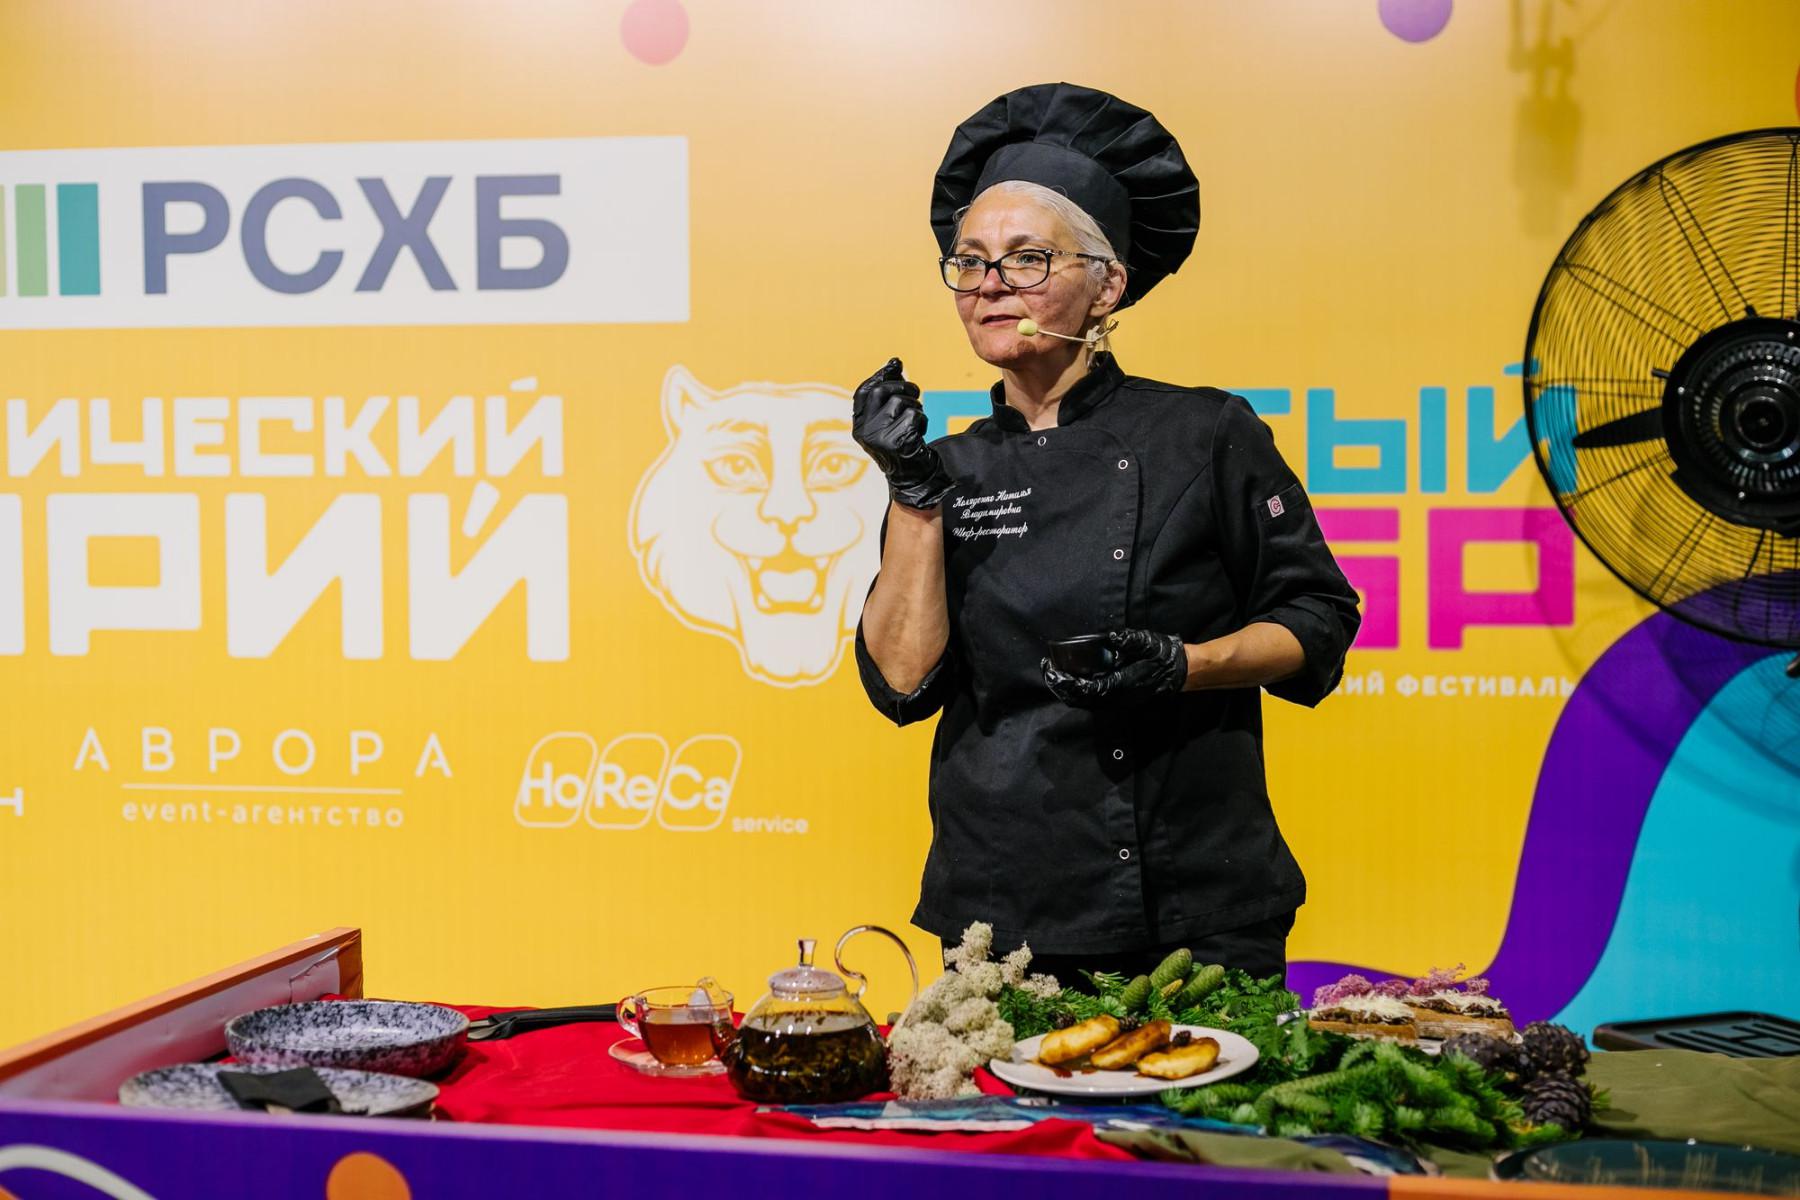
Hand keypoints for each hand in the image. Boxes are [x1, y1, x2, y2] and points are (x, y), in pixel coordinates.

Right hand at [853, 357, 955, 508]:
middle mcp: (865, 431)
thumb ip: (888, 394)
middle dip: (902, 386)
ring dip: (916, 407)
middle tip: (915, 393)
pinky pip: (914, 416)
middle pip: (880, 392)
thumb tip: (894, 363)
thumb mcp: (889, 420)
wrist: (912, 479)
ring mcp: (879, 438)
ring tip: (917, 420)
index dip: (879, 376)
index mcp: (859, 425)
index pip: (863, 392)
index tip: (894, 366)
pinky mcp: (897, 442)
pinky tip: (920, 433)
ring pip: (901, 403)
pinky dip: (923, 420)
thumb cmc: (903, 445)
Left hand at [1041, 628, 1187, 707]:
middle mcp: (1116, 698)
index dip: (1067, 682)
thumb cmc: (1161, 656)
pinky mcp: (1115, 699)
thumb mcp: (1147, 643)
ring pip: (1083, 702)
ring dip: (1066, 690)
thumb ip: (1130, 641)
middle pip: (1079, 700)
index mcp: (1120, 686)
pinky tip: (1070, 677)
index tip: (1053, 669)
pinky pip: (1089, 700)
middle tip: (1047, 669)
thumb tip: (1113, 638)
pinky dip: (1075, 691)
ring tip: (1054, 673)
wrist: (1177, 672)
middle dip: (1060, 686)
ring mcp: (1115, 701)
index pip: (1086, 689)